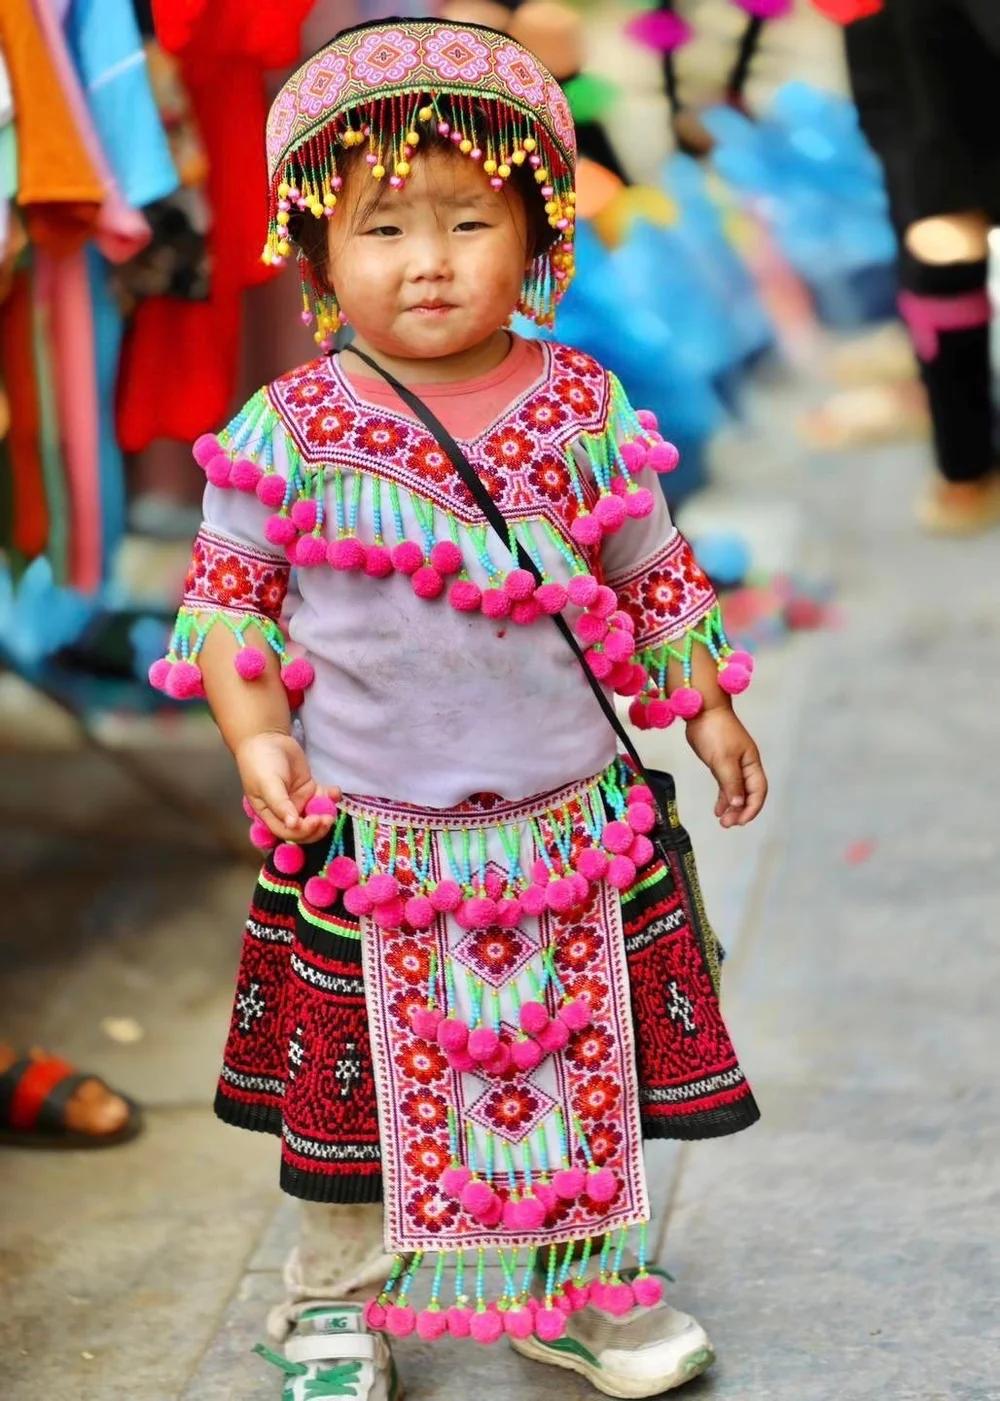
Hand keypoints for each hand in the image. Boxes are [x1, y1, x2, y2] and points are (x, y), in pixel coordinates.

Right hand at [236, 732, 340, 842]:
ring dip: (326, 813)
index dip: (303, 832)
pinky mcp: (309, 788)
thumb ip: (280, 805)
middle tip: (327, 818)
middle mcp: (286, 811)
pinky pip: (323, 798)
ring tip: (332, 803)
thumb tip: (293, 825)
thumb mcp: (268, 784)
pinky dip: (331, 798)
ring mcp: (299, 800)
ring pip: (316, 815)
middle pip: (305, 829)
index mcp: (271, 815)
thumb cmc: (261, 763)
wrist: (267, 739)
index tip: (314, 821)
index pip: (288, 832)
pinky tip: (335, 791)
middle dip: (317, 827)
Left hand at [685, 706, 766, 828]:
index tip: (740, 821)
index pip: (758, 791)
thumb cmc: (715, 732)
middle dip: (741, 811)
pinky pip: (726, 785)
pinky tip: (718, 809)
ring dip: (731, 807)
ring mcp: (733, 764)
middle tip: (727, 824)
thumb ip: (731, 783)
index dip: (752, 808)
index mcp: (752, 763)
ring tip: (723, 821)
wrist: (702, 710)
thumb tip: (739, 804)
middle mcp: (746, 765)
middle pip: (749, 794)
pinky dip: (723, 797)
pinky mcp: (721, 763)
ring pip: (737, 791)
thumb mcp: (723, 759)